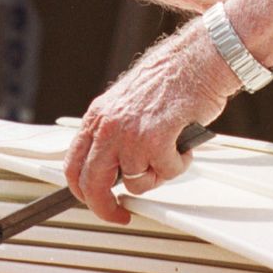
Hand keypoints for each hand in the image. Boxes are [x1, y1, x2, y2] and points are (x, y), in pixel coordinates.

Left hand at [64, 23, 236, 223]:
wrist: (200, 59)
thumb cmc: (173, 77)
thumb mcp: (128, 103)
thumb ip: (116, 133)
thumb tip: (116, 168)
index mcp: (98, 117)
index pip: (73, 165)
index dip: (82, 192)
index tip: (96, 202)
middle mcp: (108, 126)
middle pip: (93, 184)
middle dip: (107, 207)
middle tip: (120, 213)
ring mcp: (130, 134)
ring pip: (136, 183)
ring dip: (157, 175)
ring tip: (171, 152)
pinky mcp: (156, 140)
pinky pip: (166, 173)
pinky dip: (179, 164)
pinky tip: (184, 144)